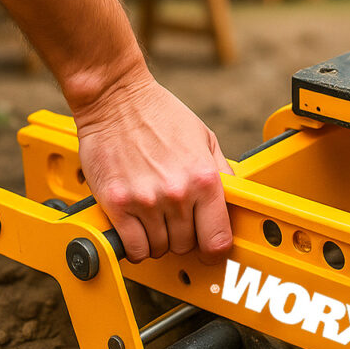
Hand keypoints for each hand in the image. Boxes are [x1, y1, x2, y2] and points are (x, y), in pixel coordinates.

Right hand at [71, 74, 233, 264]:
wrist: (116, 98)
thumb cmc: (160, 115)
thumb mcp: (205, 139)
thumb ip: (221, 174)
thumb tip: (232, 204)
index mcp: (204, 178)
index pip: (218, 240)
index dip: (214, 250)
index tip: (208, 248)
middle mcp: (177, 193)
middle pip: (186, 246)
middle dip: (182, 237)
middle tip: (174, 218)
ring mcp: (146, 200)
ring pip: (159, 249)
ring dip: (157, 239)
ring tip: (152, 215)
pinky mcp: (117, 203)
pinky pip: (132, 247)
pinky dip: (134, 243)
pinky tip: (135, 226)